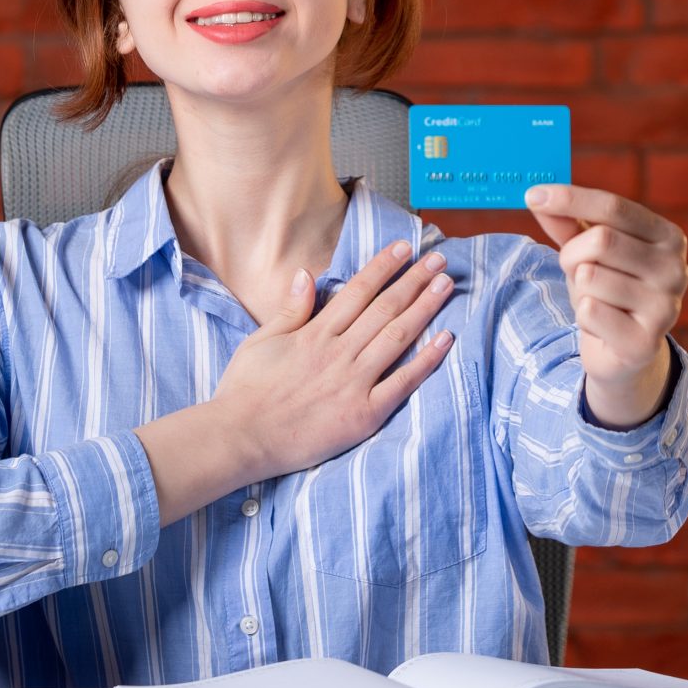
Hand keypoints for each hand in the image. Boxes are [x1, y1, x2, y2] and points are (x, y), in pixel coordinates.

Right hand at [208, 239, 459, 480]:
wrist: (240, 438)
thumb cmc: (244, 391)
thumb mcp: (260, 340)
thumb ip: (289, 309)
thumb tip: (305, 273)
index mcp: (315, 333)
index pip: (358, 291)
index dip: (383, 266)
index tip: (404, 248)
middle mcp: (338, 352)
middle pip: (385, 308)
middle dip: (414, 280)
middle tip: (438, 259)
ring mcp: (354, 383)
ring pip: (398, 336)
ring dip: (425, 308)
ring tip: (446, 285)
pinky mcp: (364, 414)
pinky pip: (402, 383)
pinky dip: (426, 360)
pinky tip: (446, 339)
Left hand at [525, 184, 687, 428]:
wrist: (626, 352)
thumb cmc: (608, 289)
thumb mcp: (588, 250)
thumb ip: (567, 222)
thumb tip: (537, 196)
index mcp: (668, 237)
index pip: (614, 207)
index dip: (571, 198)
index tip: (533, 194)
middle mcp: (676, 269)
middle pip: (600, 240)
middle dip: (572, 254)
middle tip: (573, 269)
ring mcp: (666, 307)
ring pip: (590, 277)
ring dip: (578, 289)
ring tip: (594, 300)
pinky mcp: (646, 342)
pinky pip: (589, 312)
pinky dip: (582, 316)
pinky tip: (600, 325)